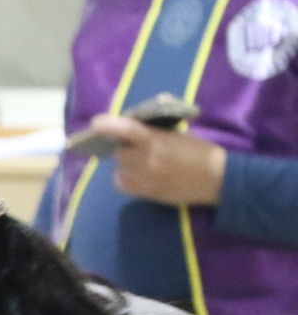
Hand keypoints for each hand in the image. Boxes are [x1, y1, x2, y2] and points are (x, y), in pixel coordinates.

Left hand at [92, 114, 226, 206]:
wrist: (217, 179)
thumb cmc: (200, 153)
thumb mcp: (178, 136)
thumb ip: (154, 135)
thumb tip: (131, 135)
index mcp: (157, 140)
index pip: (127, 130)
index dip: (109, 125)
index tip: (96, 123)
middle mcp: (147, 159)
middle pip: (119, 151)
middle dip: (124, 148)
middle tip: (135, 147)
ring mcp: (144, 177)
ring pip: (119, 168)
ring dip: (125, 163)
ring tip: (140, 162)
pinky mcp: (145, 192)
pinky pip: (122, 183)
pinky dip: (124, 177)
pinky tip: (137, 174)